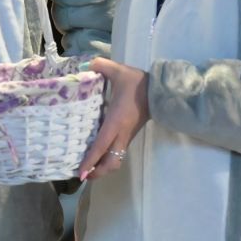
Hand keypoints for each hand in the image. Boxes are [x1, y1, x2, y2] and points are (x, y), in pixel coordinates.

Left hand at [78, 57, 150, 179]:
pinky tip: (97, 156)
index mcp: (116, 121)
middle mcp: (121, 134)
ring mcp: (126, 137)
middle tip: (82, 176)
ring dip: (102, 168)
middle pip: (111, 163)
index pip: (101, 146)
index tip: (81, 173)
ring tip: (88, 170)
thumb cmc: (138, 83)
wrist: (159, 90)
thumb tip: (86, 64)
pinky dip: (107, 160)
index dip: (90, 160)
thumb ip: (101, 65)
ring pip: (115, 161)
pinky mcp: (129, 135)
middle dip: (96, 173)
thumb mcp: (119, 71)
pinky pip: (117, 153)